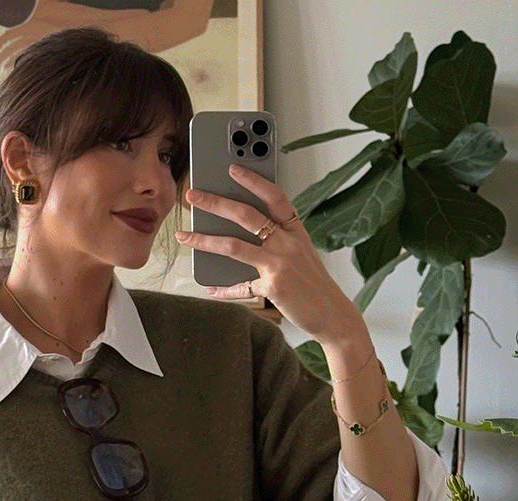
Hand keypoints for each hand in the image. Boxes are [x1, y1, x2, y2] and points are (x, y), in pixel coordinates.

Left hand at [176, 165, 365, 346]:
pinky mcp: (271, 287)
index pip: (275, 197)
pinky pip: (240, 287)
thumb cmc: (315, 285)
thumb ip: (278, 241)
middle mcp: (288, 243)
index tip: (233, 169)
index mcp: (296, 231)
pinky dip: (223, 289)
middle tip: (193, 196)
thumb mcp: (302, 254)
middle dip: (215, 202)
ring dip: (204, 239)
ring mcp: (279, 264)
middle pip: (246, 215)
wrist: (333, 314)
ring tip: (184, 236)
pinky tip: (210, 287)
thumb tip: (243, 236)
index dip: (254, 180)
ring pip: (233, 246)